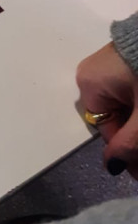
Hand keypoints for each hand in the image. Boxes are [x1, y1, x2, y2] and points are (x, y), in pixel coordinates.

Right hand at [77, 43, 137, 176]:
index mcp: (89, 85)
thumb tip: (112, 167)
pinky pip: (127, 88)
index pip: (108, 129)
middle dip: (133, 136)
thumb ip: (129, 142)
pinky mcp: (124, 56)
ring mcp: (107, 62)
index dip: (127, 151)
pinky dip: (137, 103)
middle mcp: (91, 73)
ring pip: (123, 104)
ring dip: (136, 122)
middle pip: (115, 116)